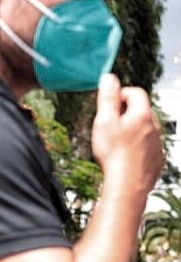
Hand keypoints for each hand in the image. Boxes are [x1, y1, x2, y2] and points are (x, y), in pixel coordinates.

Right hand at [92, 74, 163, 194]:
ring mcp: (158, 142)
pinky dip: (137, 147)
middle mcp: (154, 126)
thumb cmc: (115, 155)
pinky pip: (148, 146)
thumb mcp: (104, 122)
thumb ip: (107, 98)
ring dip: (131, 131)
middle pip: (141, 110)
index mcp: (142, 114)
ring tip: (115, 144)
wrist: (127, 184)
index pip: (135, 92)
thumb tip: (109, 78)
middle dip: (125, 114)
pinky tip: (125, 156)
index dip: (121, 94)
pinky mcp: (158, 157)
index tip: (109, 104)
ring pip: (145, 129)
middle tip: (108, 126)